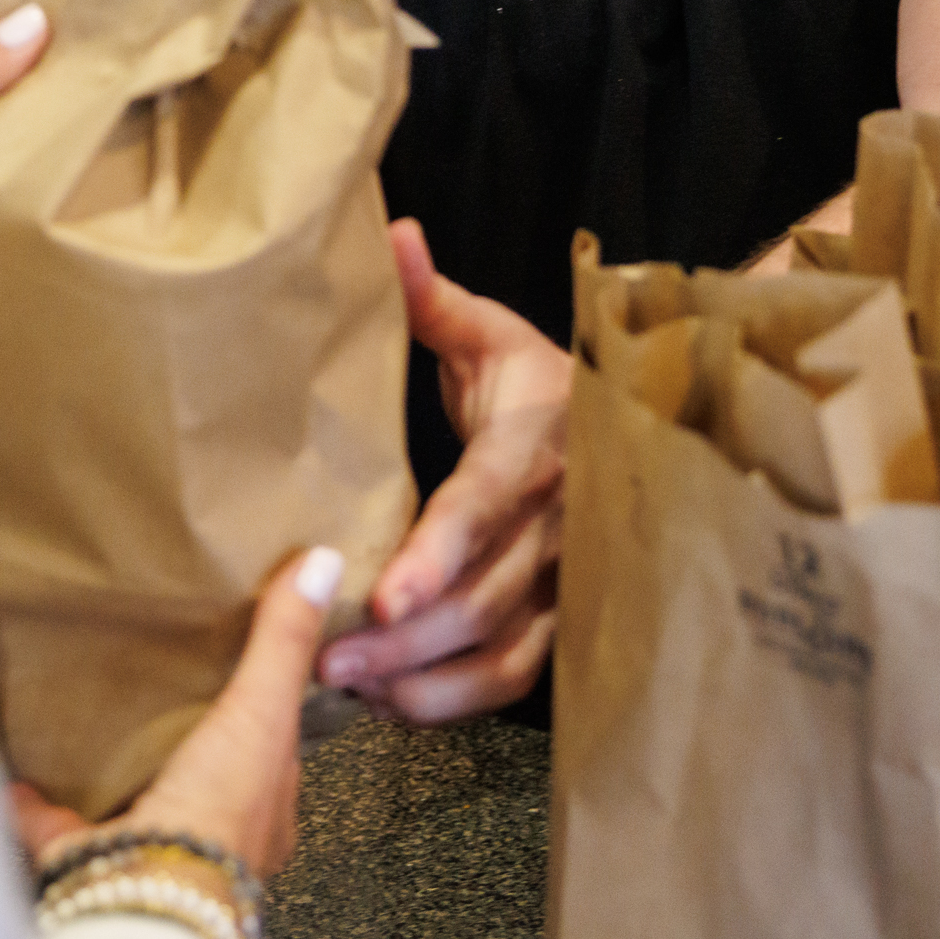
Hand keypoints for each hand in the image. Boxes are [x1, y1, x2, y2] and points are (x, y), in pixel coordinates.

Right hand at [9, 546, 344, 879]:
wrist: (152, 893)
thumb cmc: (218, 814)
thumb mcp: (262, 713)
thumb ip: (283, 642)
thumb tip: (321, 563)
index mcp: (263, 810)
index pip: (270, 746)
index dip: (261, 705)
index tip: (242, 670)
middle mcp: (212, 837)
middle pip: (200, 775)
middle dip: (184, 738)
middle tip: (164, 690)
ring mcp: (149, 851)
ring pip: (134, 805)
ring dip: (114, 770)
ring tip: (92, 724)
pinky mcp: (88, 861)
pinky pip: (57, 828)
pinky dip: (33, 803)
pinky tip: (14, 772)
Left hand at [316, 219, 570, 722]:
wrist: (612, 428)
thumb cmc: (531, 381)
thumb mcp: (489, 333)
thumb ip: (432, 297)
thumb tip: (391, 234)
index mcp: (537, 443)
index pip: (488, 502)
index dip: (438, 552)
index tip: (384, 596)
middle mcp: (561, 521)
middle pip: (486, 595)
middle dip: (406, 639)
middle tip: (327, 660)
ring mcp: (567, 579)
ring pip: (501, 648)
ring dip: (423, 680)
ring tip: (348, 689)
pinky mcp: (563, 620)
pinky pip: (515, 678)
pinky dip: (454, 700)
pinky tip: (392, 704)